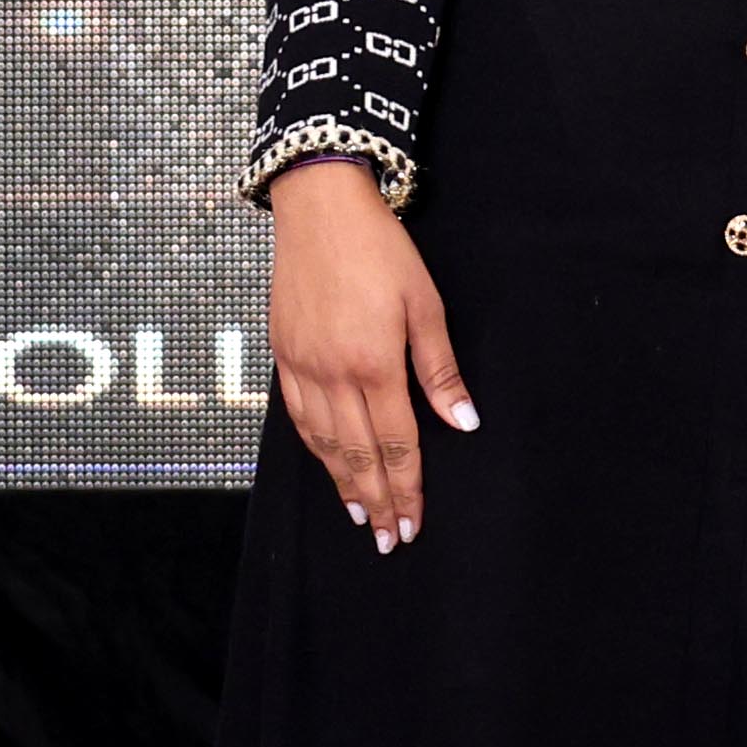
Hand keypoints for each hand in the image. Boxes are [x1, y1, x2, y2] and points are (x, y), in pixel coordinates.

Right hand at [266, 156, 471, 555]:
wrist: (318, 206)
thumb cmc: (379, 248)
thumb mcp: (424, 303)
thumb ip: (441, 370)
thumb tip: (464, 423)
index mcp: (373, 363)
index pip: (397, 444)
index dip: (408, 489)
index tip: (415, 524)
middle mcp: (332, 373)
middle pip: (358, 455)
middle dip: (377, 502)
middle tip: (391, 539)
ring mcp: (302, 365)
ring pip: (323, 442)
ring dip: (344, 484)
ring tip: (362, 516)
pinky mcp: (282, 353)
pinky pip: (297, 416)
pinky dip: (314, 448)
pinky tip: (328, 462)